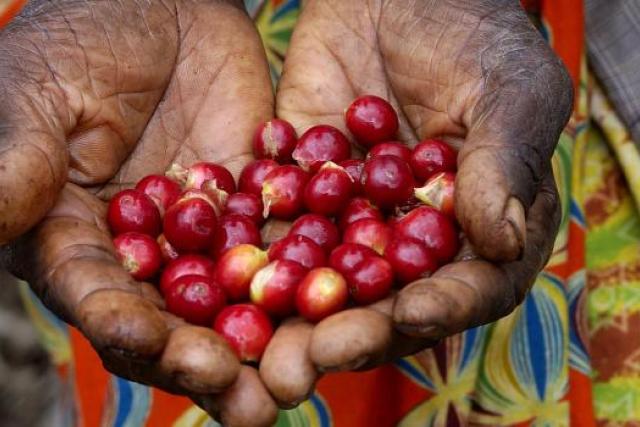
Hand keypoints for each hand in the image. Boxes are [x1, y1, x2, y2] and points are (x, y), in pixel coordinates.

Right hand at [0, 1, 277, 423]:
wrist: (162, 6)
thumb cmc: (79, 40)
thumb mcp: (38, 92)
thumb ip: (14, 160)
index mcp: (77, 240)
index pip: (96, 295)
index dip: (122, 325)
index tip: (152, 345)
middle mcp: (146, 254)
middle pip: (173, 321)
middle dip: (206, 361)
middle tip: (248, 405)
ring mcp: (206, 236)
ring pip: (236, 300)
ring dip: (266, 343)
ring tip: (298, 384)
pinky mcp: (258, 210)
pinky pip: (286, 248)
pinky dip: (311, 279)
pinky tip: (342, 308)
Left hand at [259, 0, 572, 405]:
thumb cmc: (478, 37)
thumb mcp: (509, 91)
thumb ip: (504, 164)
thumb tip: (504, 242)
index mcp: (483, 230)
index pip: (472, 286)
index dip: (444, 306)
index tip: (410, 315)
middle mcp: (415, 241)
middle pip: (389, 301)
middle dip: (354, 332)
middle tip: (315, 357)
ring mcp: (356, 221)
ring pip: (327, 278)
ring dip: (292, 313)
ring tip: (259, 340)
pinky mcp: (305, 191)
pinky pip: (279, 226)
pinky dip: (253, 250)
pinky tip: (223, 275)